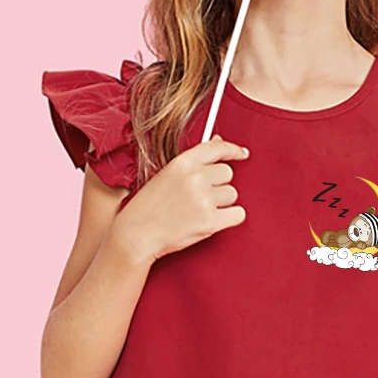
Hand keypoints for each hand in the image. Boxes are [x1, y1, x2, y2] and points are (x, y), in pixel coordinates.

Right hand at [112, 134, 248, 263]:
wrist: (136, 235)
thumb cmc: (147, 208)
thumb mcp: (165, 175)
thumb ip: (193, 161)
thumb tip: (218, 142)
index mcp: (182, 163)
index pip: (216, 148)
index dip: (232, 150)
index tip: (242, 154)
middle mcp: (195, 178)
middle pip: (228, 174)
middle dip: (218, 185)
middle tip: (201, 197)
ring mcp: (204, 200)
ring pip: (232, 195)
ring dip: (222, 203)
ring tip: (199, 211)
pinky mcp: (211, 222)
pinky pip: (238, 214)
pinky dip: (230, 218)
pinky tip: (213, 220)